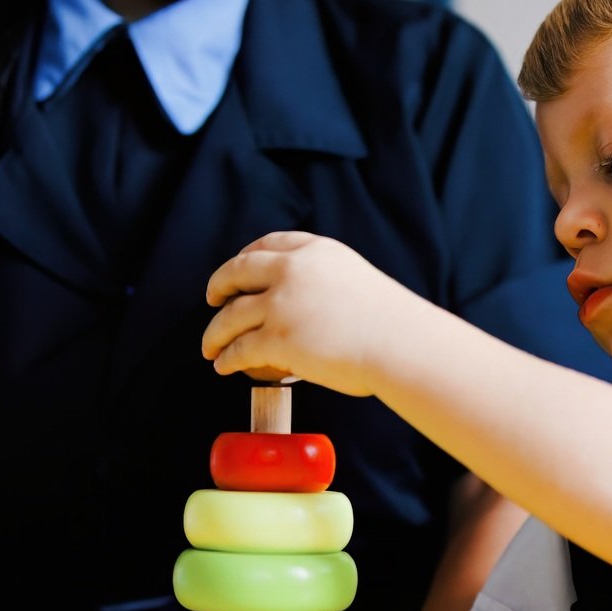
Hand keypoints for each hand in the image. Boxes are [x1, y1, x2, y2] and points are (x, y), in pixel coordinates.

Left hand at [203, 231, 409, 394]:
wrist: (401, 344)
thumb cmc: (390, 322)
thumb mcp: (353, 278)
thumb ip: (322, 281)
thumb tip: (299, 305)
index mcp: (315, 251)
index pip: (268, 244)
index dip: (244, 257)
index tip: (236, 270)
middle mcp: (292, 271)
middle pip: (237, 272)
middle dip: (218, 286)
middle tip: (211, 300)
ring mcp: (282, 304)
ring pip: (230, 316)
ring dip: (214, 333)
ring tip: (210, 346)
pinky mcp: (277, 339)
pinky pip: (239, 350)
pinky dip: (227, 360)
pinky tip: (223, 366)